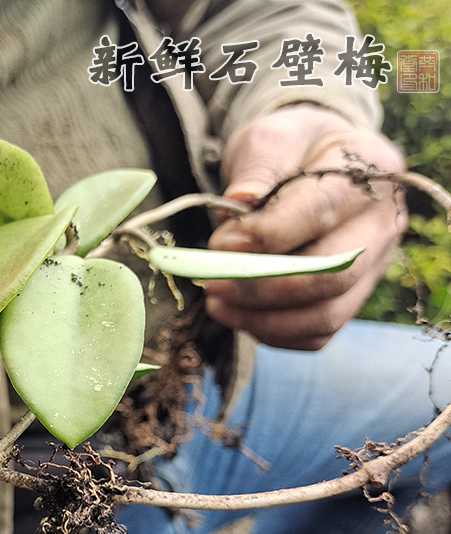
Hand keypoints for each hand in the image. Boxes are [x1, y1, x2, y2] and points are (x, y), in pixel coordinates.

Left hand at [205, 104, 405, 349]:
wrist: (313, 164)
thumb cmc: (290, 149)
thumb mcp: (270, 138)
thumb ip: (257, 167)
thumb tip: (238, 204)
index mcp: (369, 171)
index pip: (320, 213)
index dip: (266, 237)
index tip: (219, 244)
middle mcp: (383, 224)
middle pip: (331, 275)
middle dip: (264, 288)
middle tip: (213, 285)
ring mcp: (373, 267)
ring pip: (326, 315)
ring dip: (264, 320)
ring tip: (217, 305)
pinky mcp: (351, 298)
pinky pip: (316, 333)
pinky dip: (274, 333)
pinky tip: (239, 316)